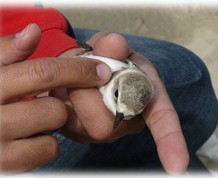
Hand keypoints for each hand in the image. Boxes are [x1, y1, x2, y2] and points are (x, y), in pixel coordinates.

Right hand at [0, 24, 110, 171]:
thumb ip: (8, 50)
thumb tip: (33, 30)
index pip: (45, 73)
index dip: (78, 69)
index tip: (100, 70)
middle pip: (56, 108)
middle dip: (59, 104)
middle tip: (42, 103)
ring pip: (54, 130)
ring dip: (51, 123)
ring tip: (32, 120)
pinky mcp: (8, 166)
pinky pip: (47, 150)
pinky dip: (45, 144)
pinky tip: (29, 137)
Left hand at [58, 32, 188, 173]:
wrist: (80, 71)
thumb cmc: (103, 61)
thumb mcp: (109, 47)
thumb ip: (112, 45)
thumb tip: (115, 44)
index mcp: (143, 96)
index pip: (162, 119)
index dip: (170, 140)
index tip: (177, 165)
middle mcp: (128, 121)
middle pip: (110, 124)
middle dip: (91, 92)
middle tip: (85, 72)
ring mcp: (105, 131)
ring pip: (86, 124)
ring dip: (76, 94)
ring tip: (77, 81)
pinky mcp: (81, 135)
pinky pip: (69, 123)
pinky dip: (65, 101)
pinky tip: (69, 92)